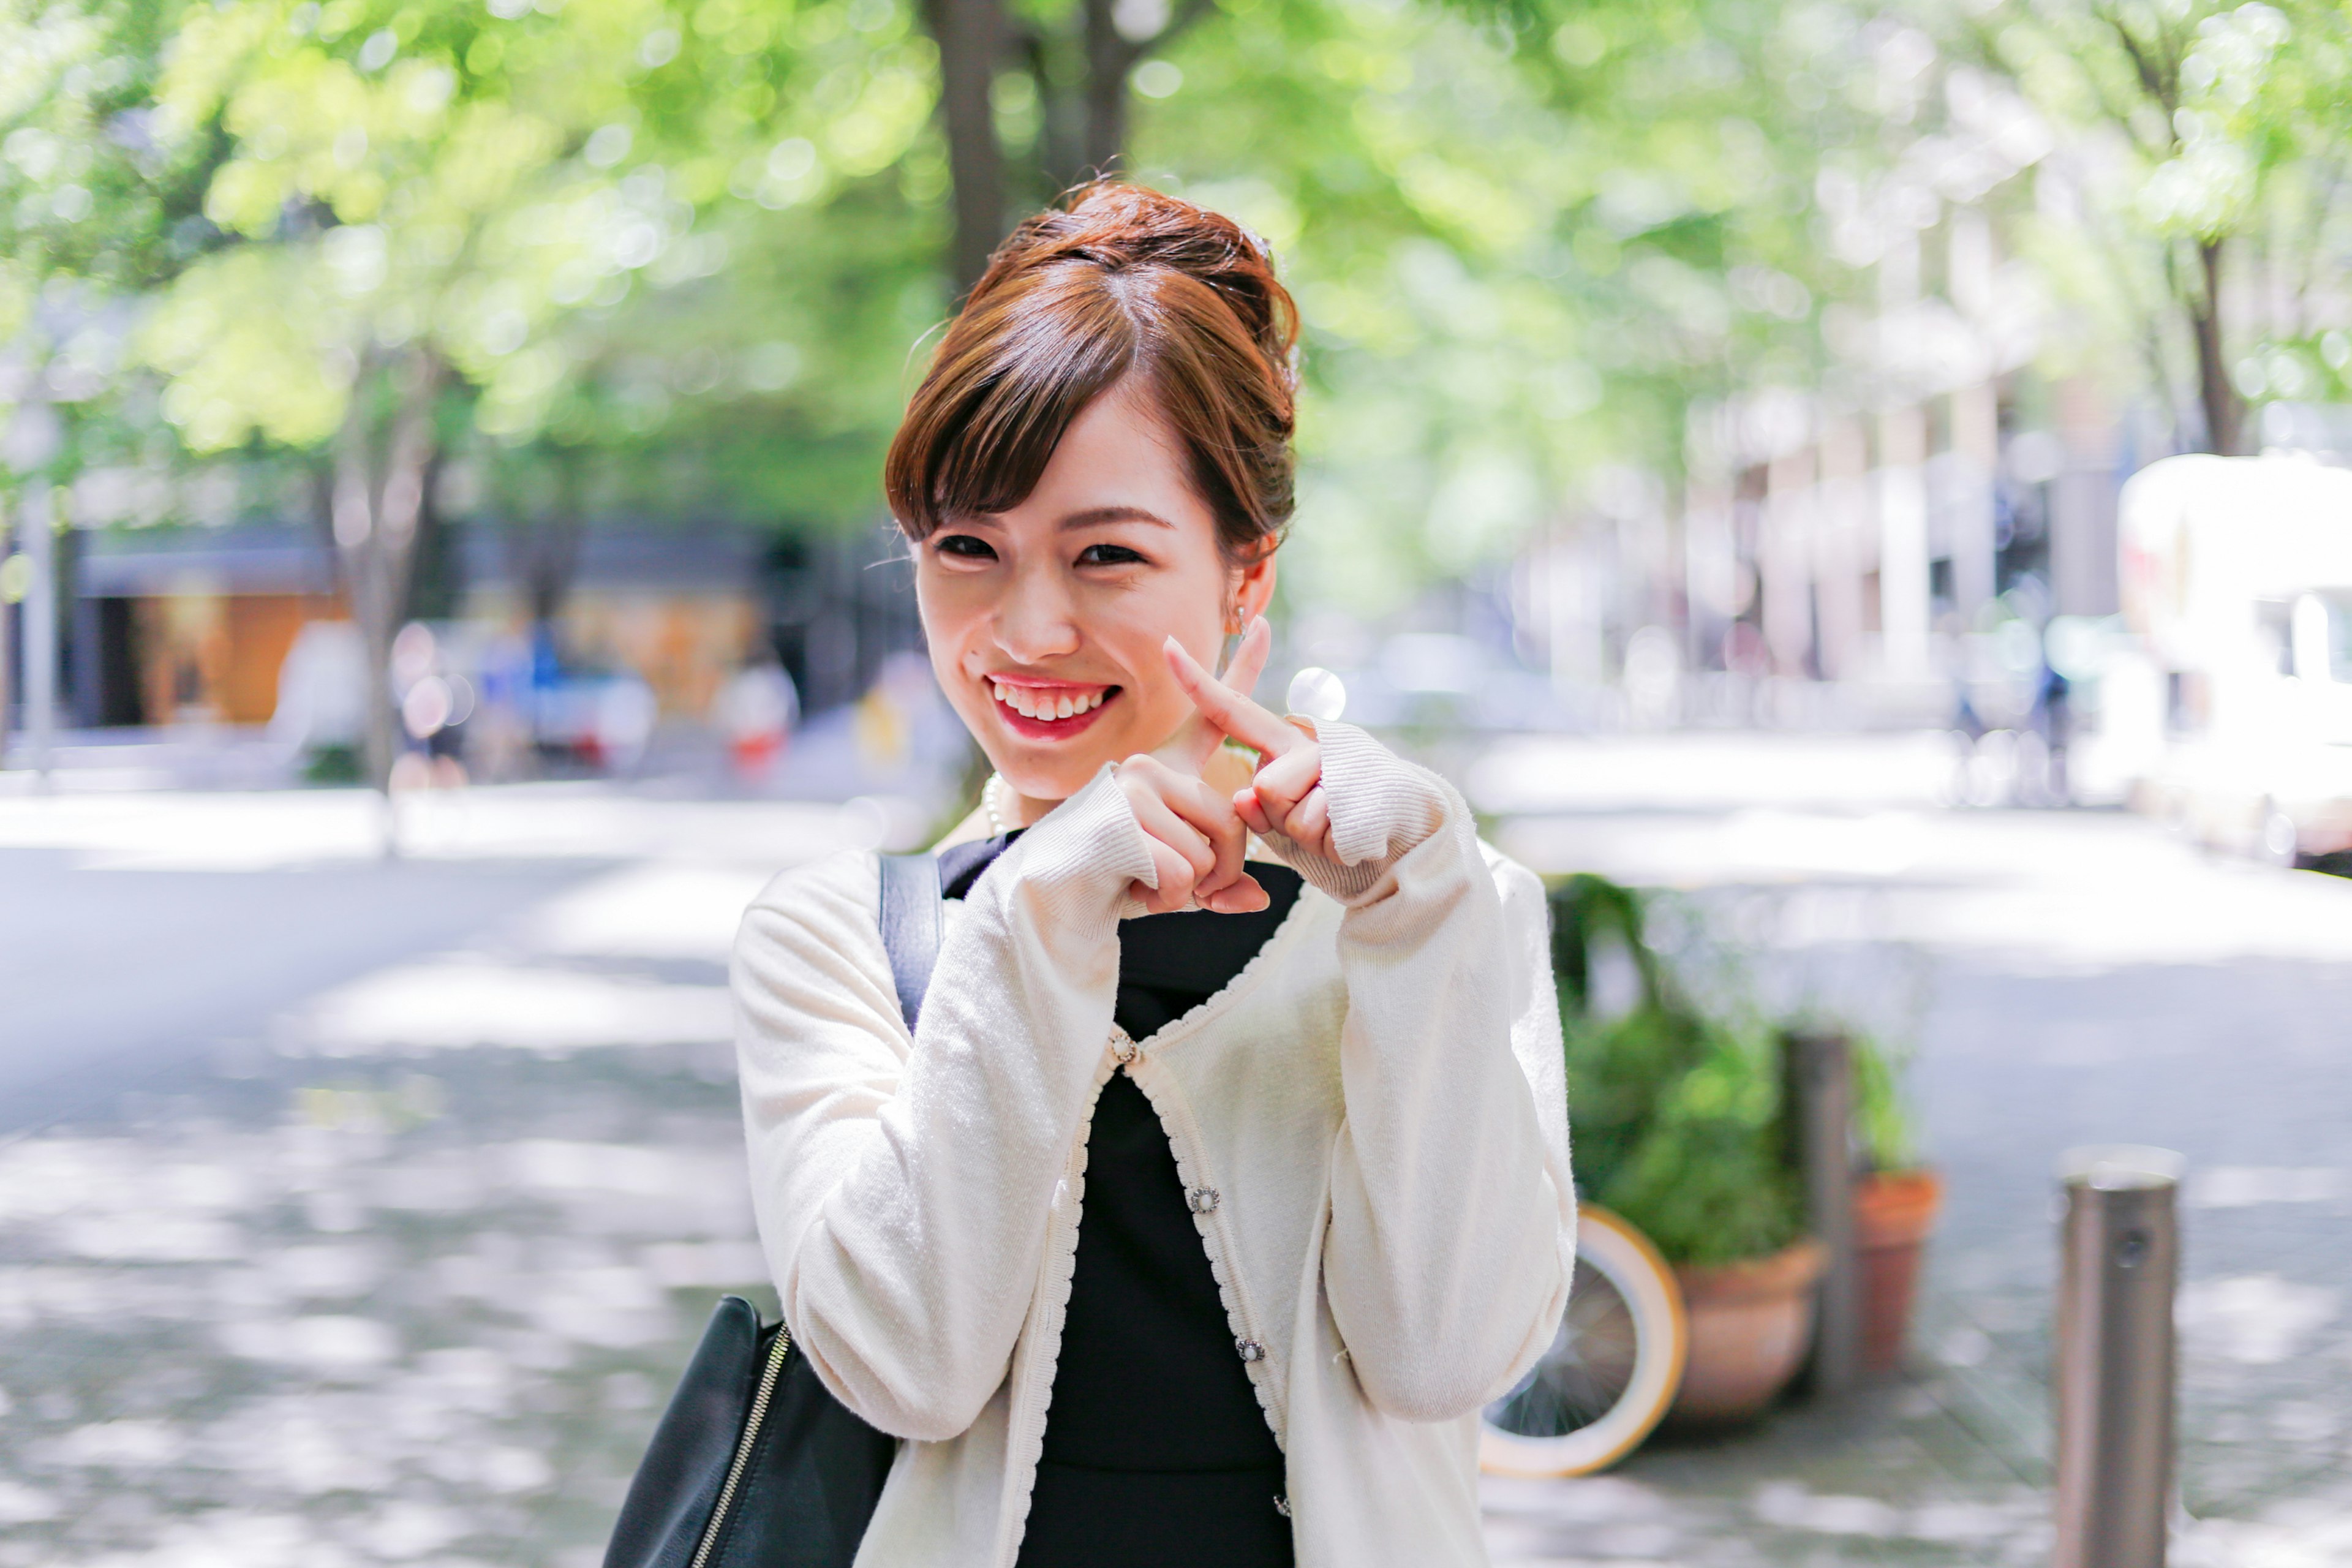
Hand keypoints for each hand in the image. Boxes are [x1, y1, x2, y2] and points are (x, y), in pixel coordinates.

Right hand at [1114, 618, 1273, 914]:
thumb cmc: (1117, 884)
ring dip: (1187, 889)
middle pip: (1232, 823)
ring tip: (1145, 881)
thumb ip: (1221, 882)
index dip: (1242, 670)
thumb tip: (1259, 898)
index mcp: (1167, 769)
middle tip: (1175, 885)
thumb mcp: (1180, 882)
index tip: (1264, 624)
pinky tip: (1132, 886)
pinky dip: (1165, 899)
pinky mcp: (1122, 815)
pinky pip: (1182, 872)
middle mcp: (1150, 766)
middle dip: (1218, 872)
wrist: (1054, 901)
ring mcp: (1134, 786)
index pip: (1212, 715)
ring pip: (1206, 853)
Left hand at [1162, 622, 1338, 865]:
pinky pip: (1319, 827)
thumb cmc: (1330, 825)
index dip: (1197, 681)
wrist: (1400, 830)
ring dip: (1307, 833)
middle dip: (1282, 819)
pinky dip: (1331, 842)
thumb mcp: (1286, 817)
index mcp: (1283, 741)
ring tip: (1333, 825)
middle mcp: (1307, 741)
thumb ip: (1259, 806)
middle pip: (1267, 787)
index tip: (1167, 647)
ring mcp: (1335, 761)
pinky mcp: (1358, 787)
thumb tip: (1247, 795)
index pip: (1232, 709)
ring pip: (1291, 811)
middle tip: (1314, 818)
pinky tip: (1349, 831)